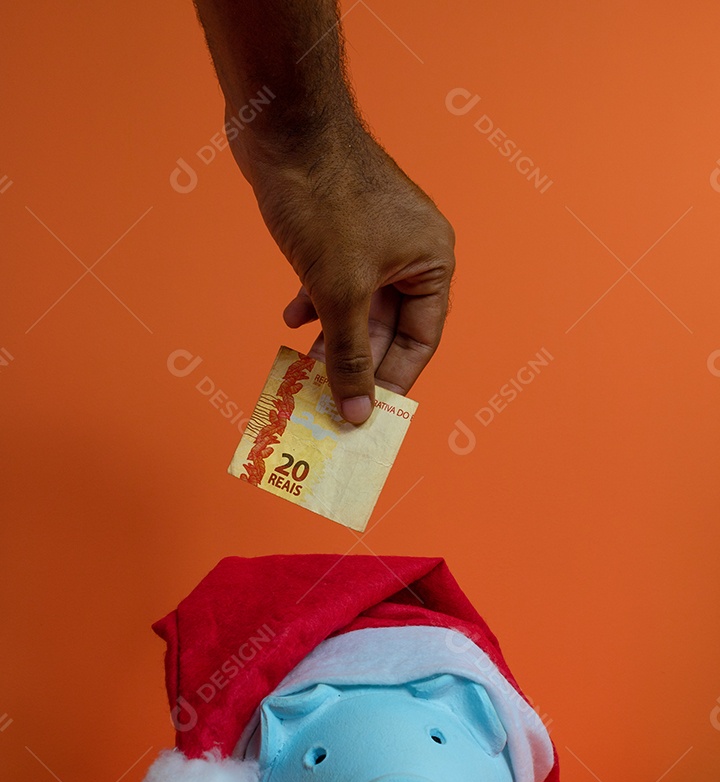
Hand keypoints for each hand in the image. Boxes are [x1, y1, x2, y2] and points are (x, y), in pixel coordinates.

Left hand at [236, 120, 454, 423]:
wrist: (284, 123)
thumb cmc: (325, 200)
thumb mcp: (340, 292)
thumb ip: (350, 357)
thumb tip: (358, 412)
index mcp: (431, 261)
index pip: (421, 339)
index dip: (395, 379)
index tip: (370, 413)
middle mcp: (410, 251)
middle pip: (387, 327)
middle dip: (355, 362)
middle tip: (328, 399)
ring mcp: (373, 239)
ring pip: (356, 306)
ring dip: (331, 338)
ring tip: (305, 370)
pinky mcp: (338, 228)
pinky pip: (333, 280)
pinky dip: (314, 303)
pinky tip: (291, 318)